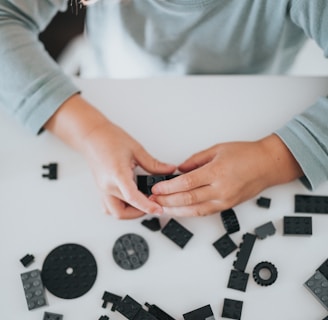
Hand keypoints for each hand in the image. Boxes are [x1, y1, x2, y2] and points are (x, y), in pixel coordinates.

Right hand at [81, 120, 175, 218]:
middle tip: (153, 204)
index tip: (159, 209)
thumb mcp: (136, 149)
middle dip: (140, 212)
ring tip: (142, 203)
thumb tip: (169, 170)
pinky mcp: (101, 189)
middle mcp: (107, 185)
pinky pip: (109, 207)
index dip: (147, 206)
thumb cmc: (109, 139)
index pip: (133, 198)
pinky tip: (130, 200)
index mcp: (117, 174)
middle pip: (124, 211)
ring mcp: (102, 189)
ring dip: (129, 213)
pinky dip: (120, 208)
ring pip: (115, 213)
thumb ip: (154, 164)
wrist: (91, 135)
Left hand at [150, 134, 302, 216]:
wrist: (267, 165)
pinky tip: (179, 211)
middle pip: (188, 199)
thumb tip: (179, 169)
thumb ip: (195, 160)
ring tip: (161, 208)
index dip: (168, 187)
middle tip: (154, 199)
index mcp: (217, 172)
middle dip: (167, 200)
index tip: (157, 188)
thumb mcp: (217, 149)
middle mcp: (221, 189)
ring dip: (176, 210)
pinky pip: (205, 212)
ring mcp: (225, 200)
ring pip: (195, 210)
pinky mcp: (228, 206)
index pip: (186, 183)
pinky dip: (190, 213)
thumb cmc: (246, 154)